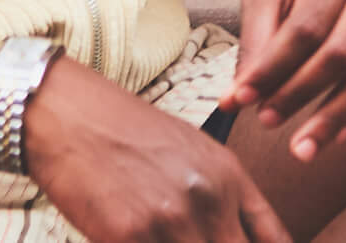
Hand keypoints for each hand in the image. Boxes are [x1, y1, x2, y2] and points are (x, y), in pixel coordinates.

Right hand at [26, 57, 292, 242]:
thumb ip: (223, 197)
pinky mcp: (129, 237)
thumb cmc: (128, 134)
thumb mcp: (193, 153)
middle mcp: (209, 200)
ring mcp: (171, 221)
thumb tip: (236, 234)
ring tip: (161, 240)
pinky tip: (136, 242)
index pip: (274, 239)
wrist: (70, 115)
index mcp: (230, 178)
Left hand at [226, 0, 345, 161]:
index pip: (306, 26)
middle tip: (269, 123)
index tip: (243, 100)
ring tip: (304, 146)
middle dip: (301, 96)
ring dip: (335, 117)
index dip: (274, 69)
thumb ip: (255, 38)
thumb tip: (237, 97)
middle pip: (343, 52)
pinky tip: (339, 133)